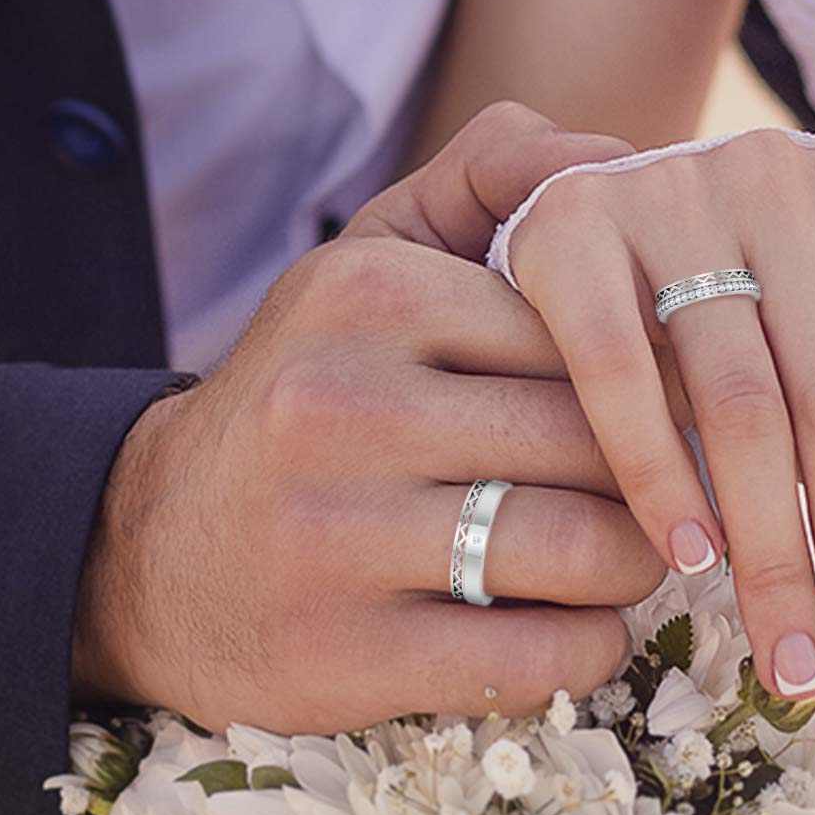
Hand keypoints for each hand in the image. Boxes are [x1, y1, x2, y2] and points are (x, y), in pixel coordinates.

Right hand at [71, 109, 667, 733]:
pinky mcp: (346, 655)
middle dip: (656, 477)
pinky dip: (590, 647)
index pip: (589, 334)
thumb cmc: (304, 394)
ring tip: (618, 558)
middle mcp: (347, 406)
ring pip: (588, 549)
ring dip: (635, 565)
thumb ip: (488, 179)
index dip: (652, 381)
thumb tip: (620, 157)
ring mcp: (339, 538)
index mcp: (372, 296)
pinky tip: (569, 626)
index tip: (664, 414)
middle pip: (600, 442)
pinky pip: (543, 657)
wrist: (151, 546)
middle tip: (661, 494)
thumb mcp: (367, 260)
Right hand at [488, 113, 814, 710]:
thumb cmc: (733, 283)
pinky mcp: (572, 230)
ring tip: (791, 655)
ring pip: (740, 406)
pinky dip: (660, 477)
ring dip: (772, 553)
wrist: (598, 205)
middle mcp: (780, 178)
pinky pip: (619, 376)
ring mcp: (669, 196)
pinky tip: (690, 562)